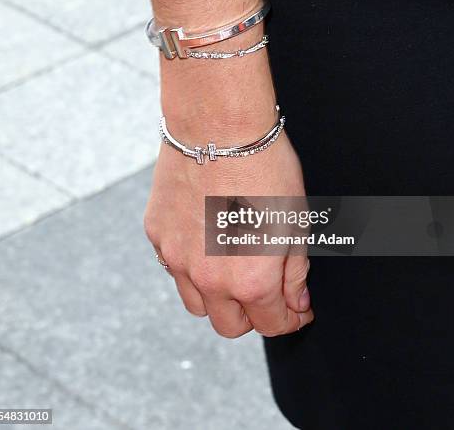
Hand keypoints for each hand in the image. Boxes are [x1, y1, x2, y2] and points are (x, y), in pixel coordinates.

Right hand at [144, 129, 312, 337]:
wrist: (218, 127)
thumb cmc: (265, 168)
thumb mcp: (296, 222)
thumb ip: (294, 272)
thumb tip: (295, 303)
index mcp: (251, 281)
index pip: (272, 325)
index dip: (290, 320)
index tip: (296, 308)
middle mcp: (209, 279)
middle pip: (229, 326)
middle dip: (253, 315)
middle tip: (265, 288)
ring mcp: (177, 258)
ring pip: (196, 303)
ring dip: (218, 297)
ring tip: (232, 266)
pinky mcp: (157, 235)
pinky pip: (174, 267)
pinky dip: (192, 265)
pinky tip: (206, 237)